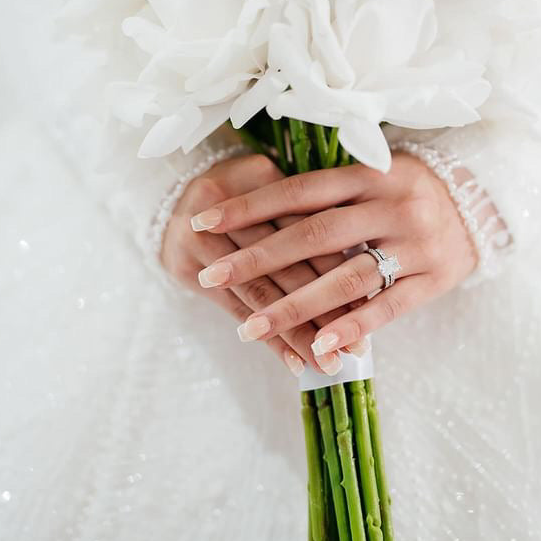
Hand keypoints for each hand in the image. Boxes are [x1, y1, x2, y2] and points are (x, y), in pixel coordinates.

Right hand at [161, 153, 353, 376]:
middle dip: (324, 309)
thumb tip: (363, 261)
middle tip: (356, 348)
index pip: (306, 230)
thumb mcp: (277, 183)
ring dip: (297, 333)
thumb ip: (311, 211)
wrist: (167, 188)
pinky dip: (268, 339)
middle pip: (284, 266)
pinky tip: (293, 362)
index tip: (372, 304)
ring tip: (328, 365)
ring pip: (261, 293)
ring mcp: (199, 239)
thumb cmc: (243, 188)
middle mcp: (224, 207)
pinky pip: (234, 309)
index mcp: (257, 175)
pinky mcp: (185, 268)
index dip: (339, 268)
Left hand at [189, 152, 477, 369]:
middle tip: (212, 275)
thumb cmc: (412, 191)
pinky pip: (389, 307)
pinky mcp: (434, 280)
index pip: (300, 190)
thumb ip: (329, 192)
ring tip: (251, 328)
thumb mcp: (375, 175)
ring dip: (296, 305)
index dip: (251, 206)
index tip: (204, 220)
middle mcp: (391, 205)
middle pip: (316, 234)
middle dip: (259, 257)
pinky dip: (353, 327)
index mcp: (369, 175)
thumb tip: (258, 208)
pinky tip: (318, 347)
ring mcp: (415, 244)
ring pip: (347, 276)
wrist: (485, 205)